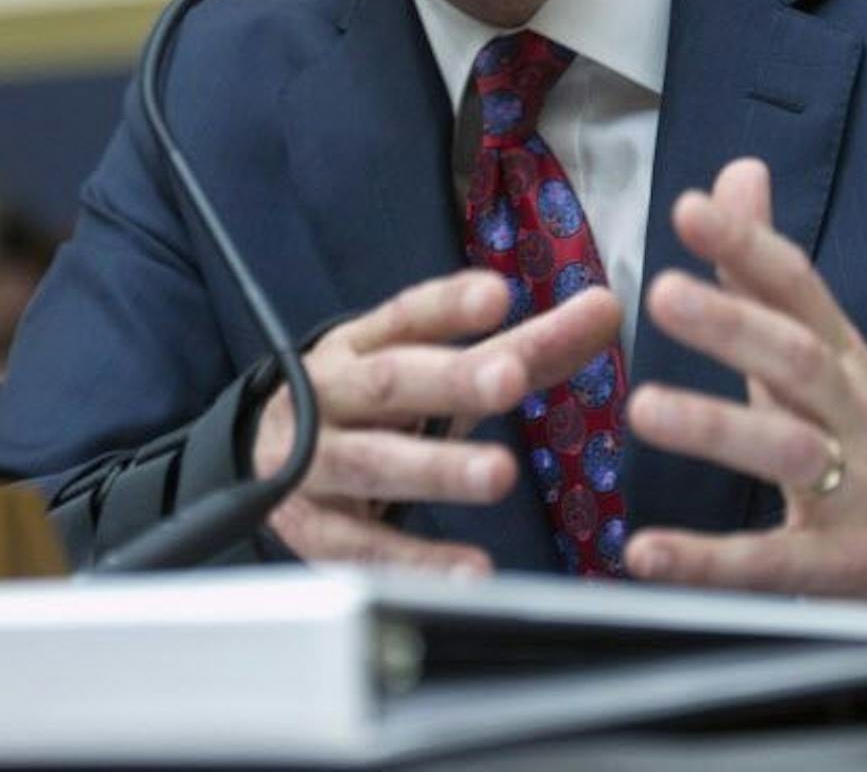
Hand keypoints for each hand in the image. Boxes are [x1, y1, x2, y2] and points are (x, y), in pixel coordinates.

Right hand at [251, 269, 620, 573]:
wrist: (260, 456)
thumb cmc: (370, 404)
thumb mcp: (432, 366)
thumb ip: (523, 345)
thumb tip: (606, 309)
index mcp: (362, 345)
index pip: (407, 316)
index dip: (449, 305)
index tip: (497, 296)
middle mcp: (333, 394)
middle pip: (391, 383)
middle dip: (451, 380)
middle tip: (510, 377)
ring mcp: (315, 461)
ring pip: (375, 462)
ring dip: (437, 468)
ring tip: (499, 474)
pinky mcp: (313, 529)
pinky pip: (364, 547)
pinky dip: (418, 561)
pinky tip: (471, 571)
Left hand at [624, 158, 866, 608]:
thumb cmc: (854, 442)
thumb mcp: (817, 354)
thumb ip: (764, 273)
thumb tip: (738, 173)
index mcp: (843, 358)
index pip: (799, 288)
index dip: (748, 246)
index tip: (689, 208)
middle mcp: (854, 416)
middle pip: (800, 360)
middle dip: (735, 324)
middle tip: (662, 291)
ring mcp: (854, 492)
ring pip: (792, 453)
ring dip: (717, 428)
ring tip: (644, 407)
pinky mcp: (836, 568)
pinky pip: (770, 562)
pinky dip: (707, 559)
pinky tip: (645, 552)